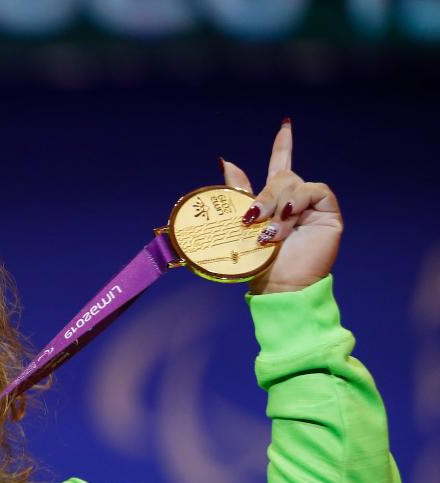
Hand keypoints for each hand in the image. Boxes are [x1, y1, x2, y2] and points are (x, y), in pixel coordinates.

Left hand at [220, 120, 341, 293]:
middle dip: (263, 194)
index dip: (284, 146)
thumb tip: (227, 161)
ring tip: (270, 231)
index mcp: (274, 202)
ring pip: (293, 183)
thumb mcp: (241, 224)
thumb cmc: (257, 263)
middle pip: (281, 175)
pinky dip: (296, 203)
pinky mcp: (328, 211)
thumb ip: (239, 193)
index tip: (286, 125)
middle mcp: (295, 201)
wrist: (279, 285)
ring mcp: (312, 206)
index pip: (281, 165)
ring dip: (276, 205)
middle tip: (251, 218)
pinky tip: (288, 217)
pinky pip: (313, 190)